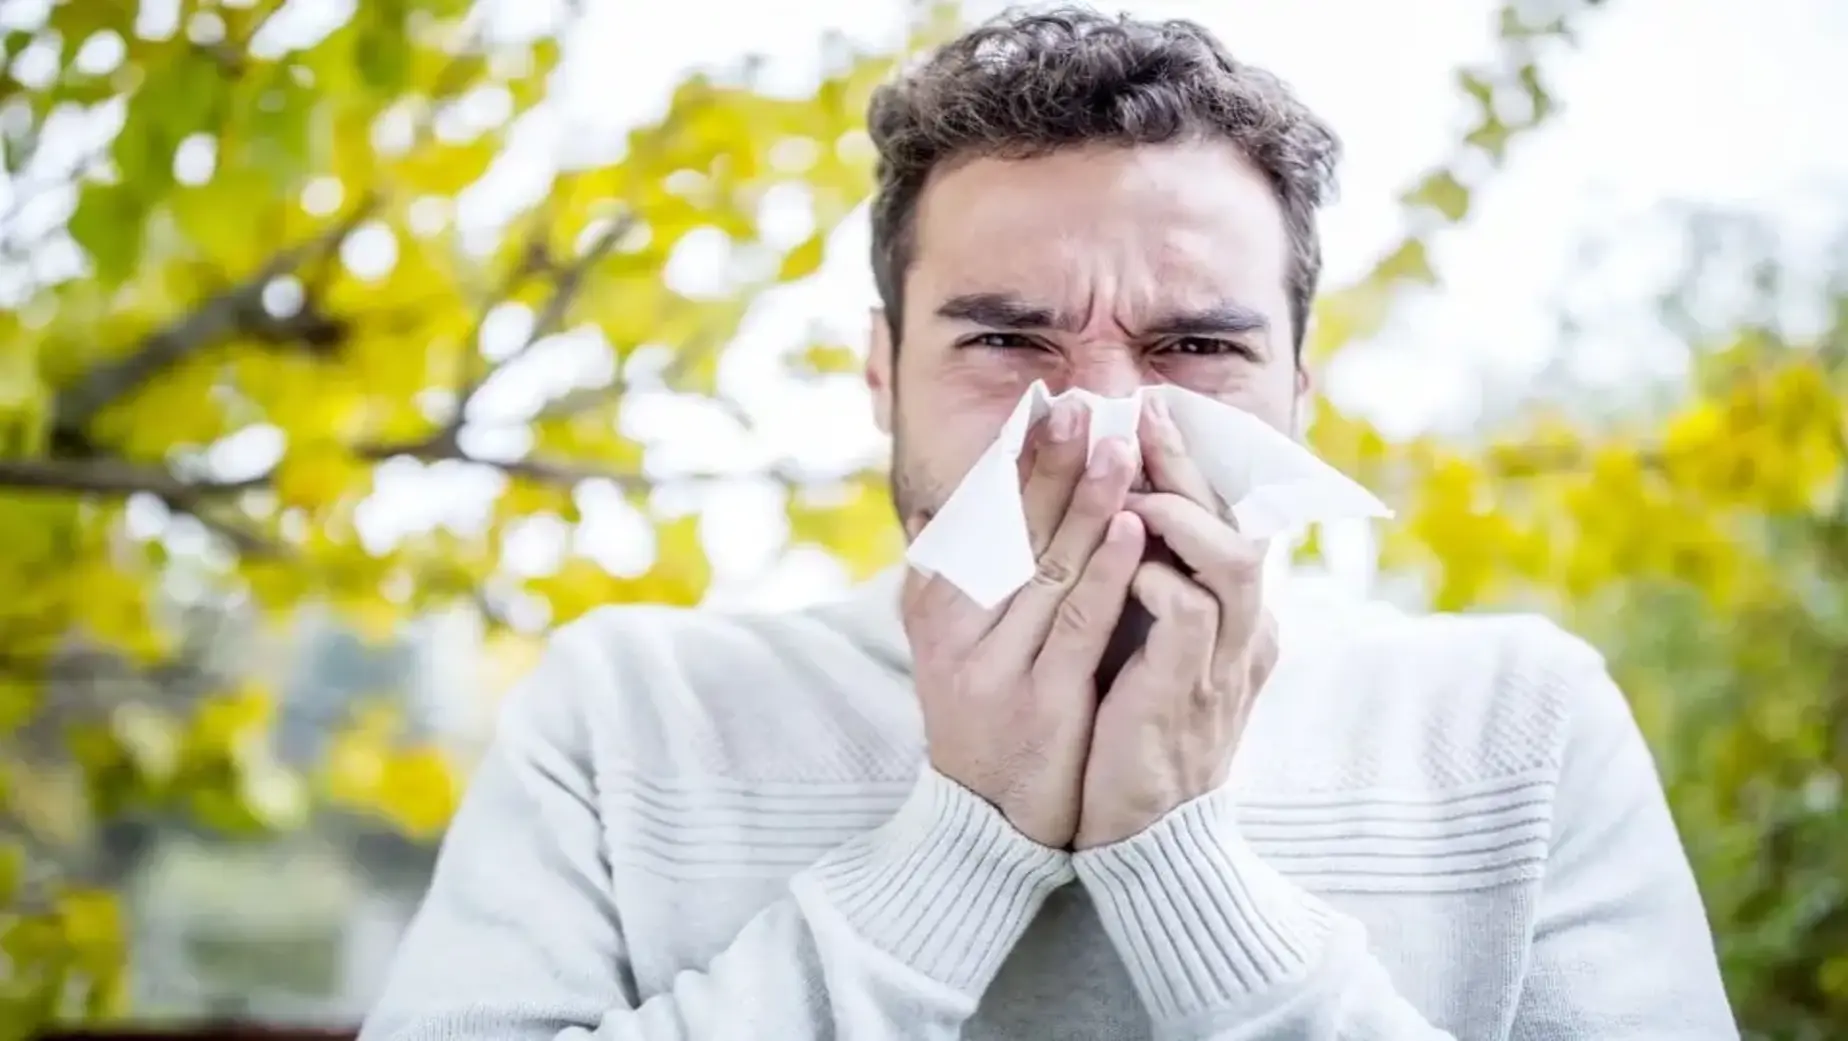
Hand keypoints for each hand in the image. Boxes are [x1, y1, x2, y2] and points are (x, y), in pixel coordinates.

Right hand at [905, 399, 1144, 847]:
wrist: (985, 822)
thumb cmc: (982, 715)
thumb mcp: (955, 642)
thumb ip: (958, 574)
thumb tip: (953, 498)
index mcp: (935, 605)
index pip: (978, 516)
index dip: (1014, 460)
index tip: (1046, 407)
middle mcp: (956, 629)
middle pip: (1010, 530)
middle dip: (1048, 462)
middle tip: (1082, 406)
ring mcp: (997, 666)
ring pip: (1047, 567)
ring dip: (1086, 501)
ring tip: (1119, 448)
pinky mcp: (1040, 701)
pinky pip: (1079, 623)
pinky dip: (1106, 570)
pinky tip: (1132, 529)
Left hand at [1072, 396, 1279, 850]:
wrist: (1136, 829)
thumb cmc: (1124, 729)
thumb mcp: (1134, 645)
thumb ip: (1131, 584)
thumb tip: (1085, 513)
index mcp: (1227, 613)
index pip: (1222, 518)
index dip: (1187, 463)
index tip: (1142, 412)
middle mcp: (1240, 628)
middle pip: (1236, 522)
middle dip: (1187, 463)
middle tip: (1143, 411)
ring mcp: (1222, 661)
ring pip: (1230, 560)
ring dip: (1179, 513)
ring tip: (1131, 483)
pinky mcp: (1190, 691)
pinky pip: (1192, 616)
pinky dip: (1159, 579)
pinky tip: (1124, 563)